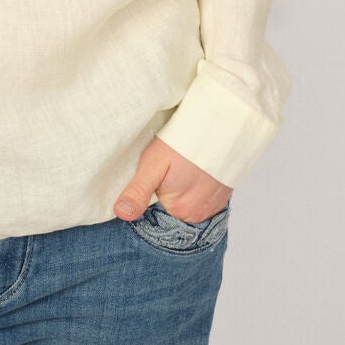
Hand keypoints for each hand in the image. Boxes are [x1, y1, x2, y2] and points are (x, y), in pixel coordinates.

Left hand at [113, 137, 231, 224]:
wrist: (219, 128)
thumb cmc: (183, 143)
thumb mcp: (153, 163)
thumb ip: (138, 192)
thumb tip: (122, 214)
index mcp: (177, 210)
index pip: (155, 216)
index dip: (150, 200)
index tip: (152, 183)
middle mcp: (196, 215)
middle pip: (171, 212)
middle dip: (166, 197)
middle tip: (168, 174)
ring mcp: (212, 208)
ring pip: (187, 208)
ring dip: (183, 195)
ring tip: (181, 172)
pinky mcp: (222, 200)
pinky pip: (203, 203)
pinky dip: (197, 193)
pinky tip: (195, 175)